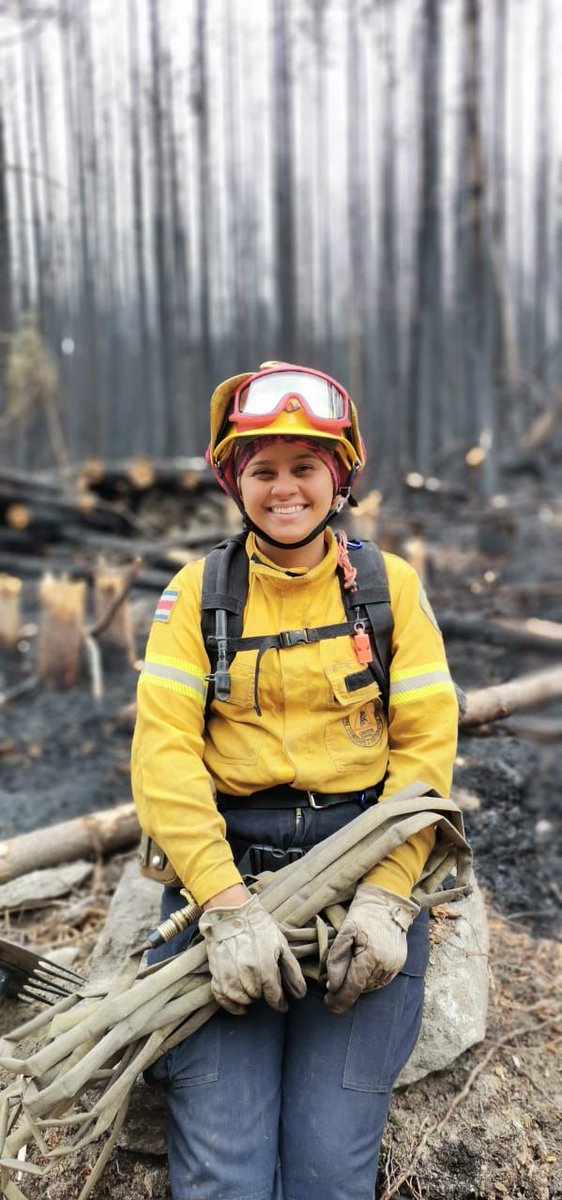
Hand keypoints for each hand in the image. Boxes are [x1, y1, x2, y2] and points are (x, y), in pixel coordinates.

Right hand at [199, 893, 306, 1015]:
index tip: (282, 1005)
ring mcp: (229, 972)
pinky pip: (222, 996)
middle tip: (265, 988)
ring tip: (253, 993)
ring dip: (248, 998)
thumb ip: (291, 970)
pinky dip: (230, 1005)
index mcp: (265, 965)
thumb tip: (299, 994)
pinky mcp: (216, 971)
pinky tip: (239, 1006)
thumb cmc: (259, 927)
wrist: (232, 911)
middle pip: (257, 996)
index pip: (274, 995)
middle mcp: (247, 971)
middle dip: (263, 994)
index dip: (279, 1003)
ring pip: (240, 998)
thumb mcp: (281, 944)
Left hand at [325, 884, 419, 1013]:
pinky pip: (379, 980)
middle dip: (344, 988)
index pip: (353, 987)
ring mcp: (394, 966)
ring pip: (370, 987)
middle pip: (360, 989)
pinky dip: (367, 978)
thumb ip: (337, 959)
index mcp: (372, 957)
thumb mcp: (345, 931)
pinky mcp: (399, 964)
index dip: (339, 999)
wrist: (387, 902)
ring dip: (356, 984)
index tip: (327, 1003)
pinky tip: (359, 967)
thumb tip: (332, 985)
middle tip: (329, 981)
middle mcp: (386, 966)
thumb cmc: (363, 914)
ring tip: (345, 969)